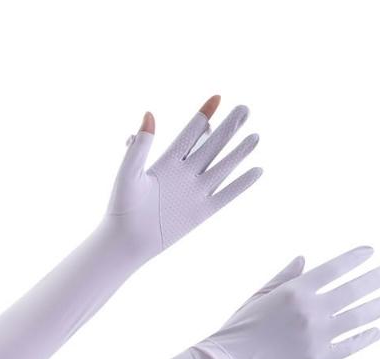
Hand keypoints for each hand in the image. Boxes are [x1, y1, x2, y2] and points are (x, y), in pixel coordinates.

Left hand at [103, 95, 261, 262]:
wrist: (127, 241)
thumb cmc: (122, 207)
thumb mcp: (129, 173)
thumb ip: (140, 146)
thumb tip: (149, 114)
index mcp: (166, 162)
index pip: (190, 133)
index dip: (204, 115)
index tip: (218, 97)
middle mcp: (184, 174)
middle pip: (211, 146)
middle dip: (228, 128)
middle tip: (245, 109)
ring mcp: (194, 192)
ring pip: (222, 167)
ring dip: (239, 152)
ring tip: (255, 136)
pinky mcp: (201, 212)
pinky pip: (226, 195)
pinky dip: (241, 184)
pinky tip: (256, 171)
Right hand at [193, 246, 379, 358]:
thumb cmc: (238, 327)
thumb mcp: (258, 296)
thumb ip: (285, 277)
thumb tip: (305, 259)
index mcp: (295, 291)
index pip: (335, 268)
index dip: (355, 258)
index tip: (370, 252)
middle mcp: (310, 311)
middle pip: (355, 290)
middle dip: (377, 278)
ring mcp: (317, 336)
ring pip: (360, 317)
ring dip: (378, 306)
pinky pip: (351, 346)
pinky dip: (367, 337)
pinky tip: (377, 331)